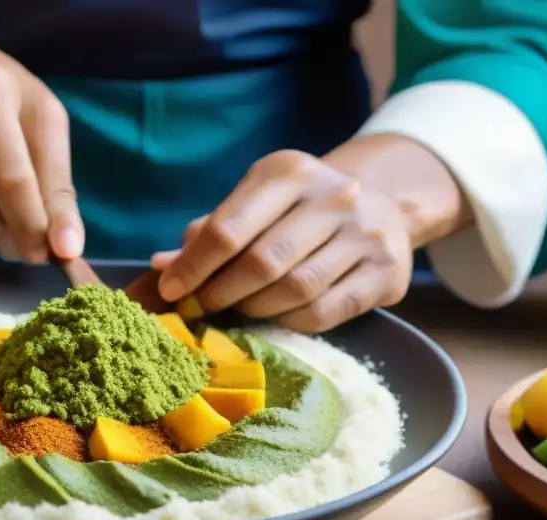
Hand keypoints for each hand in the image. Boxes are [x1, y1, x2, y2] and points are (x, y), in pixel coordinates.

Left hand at [153, 149, 413, 331]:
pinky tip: (279, 316)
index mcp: (288, 172)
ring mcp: (366, 233)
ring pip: (295, 289)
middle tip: (202, 309)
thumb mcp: (254, 205)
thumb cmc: (297, 212)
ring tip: (240, 310)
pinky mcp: (386, 271)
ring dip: (256, 309)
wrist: (384, 206)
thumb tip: (161, 268)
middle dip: (222, 293)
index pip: (228, 228)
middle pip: (261, 262)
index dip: (194, 266)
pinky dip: (291, 321)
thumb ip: (209, 235)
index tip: (171, 291)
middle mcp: (333, 195)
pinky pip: (325, 311)